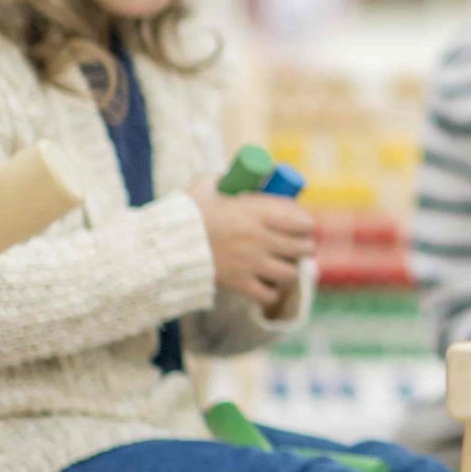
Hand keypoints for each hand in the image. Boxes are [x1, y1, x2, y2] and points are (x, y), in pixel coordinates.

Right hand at [191, 178, 314, 312]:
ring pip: (290, 272)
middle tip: (297, 245)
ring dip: (290, 269)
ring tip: (284, 264)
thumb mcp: (207, 184)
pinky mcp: (239, 284)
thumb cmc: (186, 211)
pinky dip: (271, 292)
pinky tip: (267, 284)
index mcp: (257, 212)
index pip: (302, 222)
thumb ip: (227, 178)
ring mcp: (251, 263)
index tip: (301, 224)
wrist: (164, 243)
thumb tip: (243, 175)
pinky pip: (268, 295)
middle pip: (302, 248)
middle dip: (304, 246)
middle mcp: (260, 239)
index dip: (306, 224)